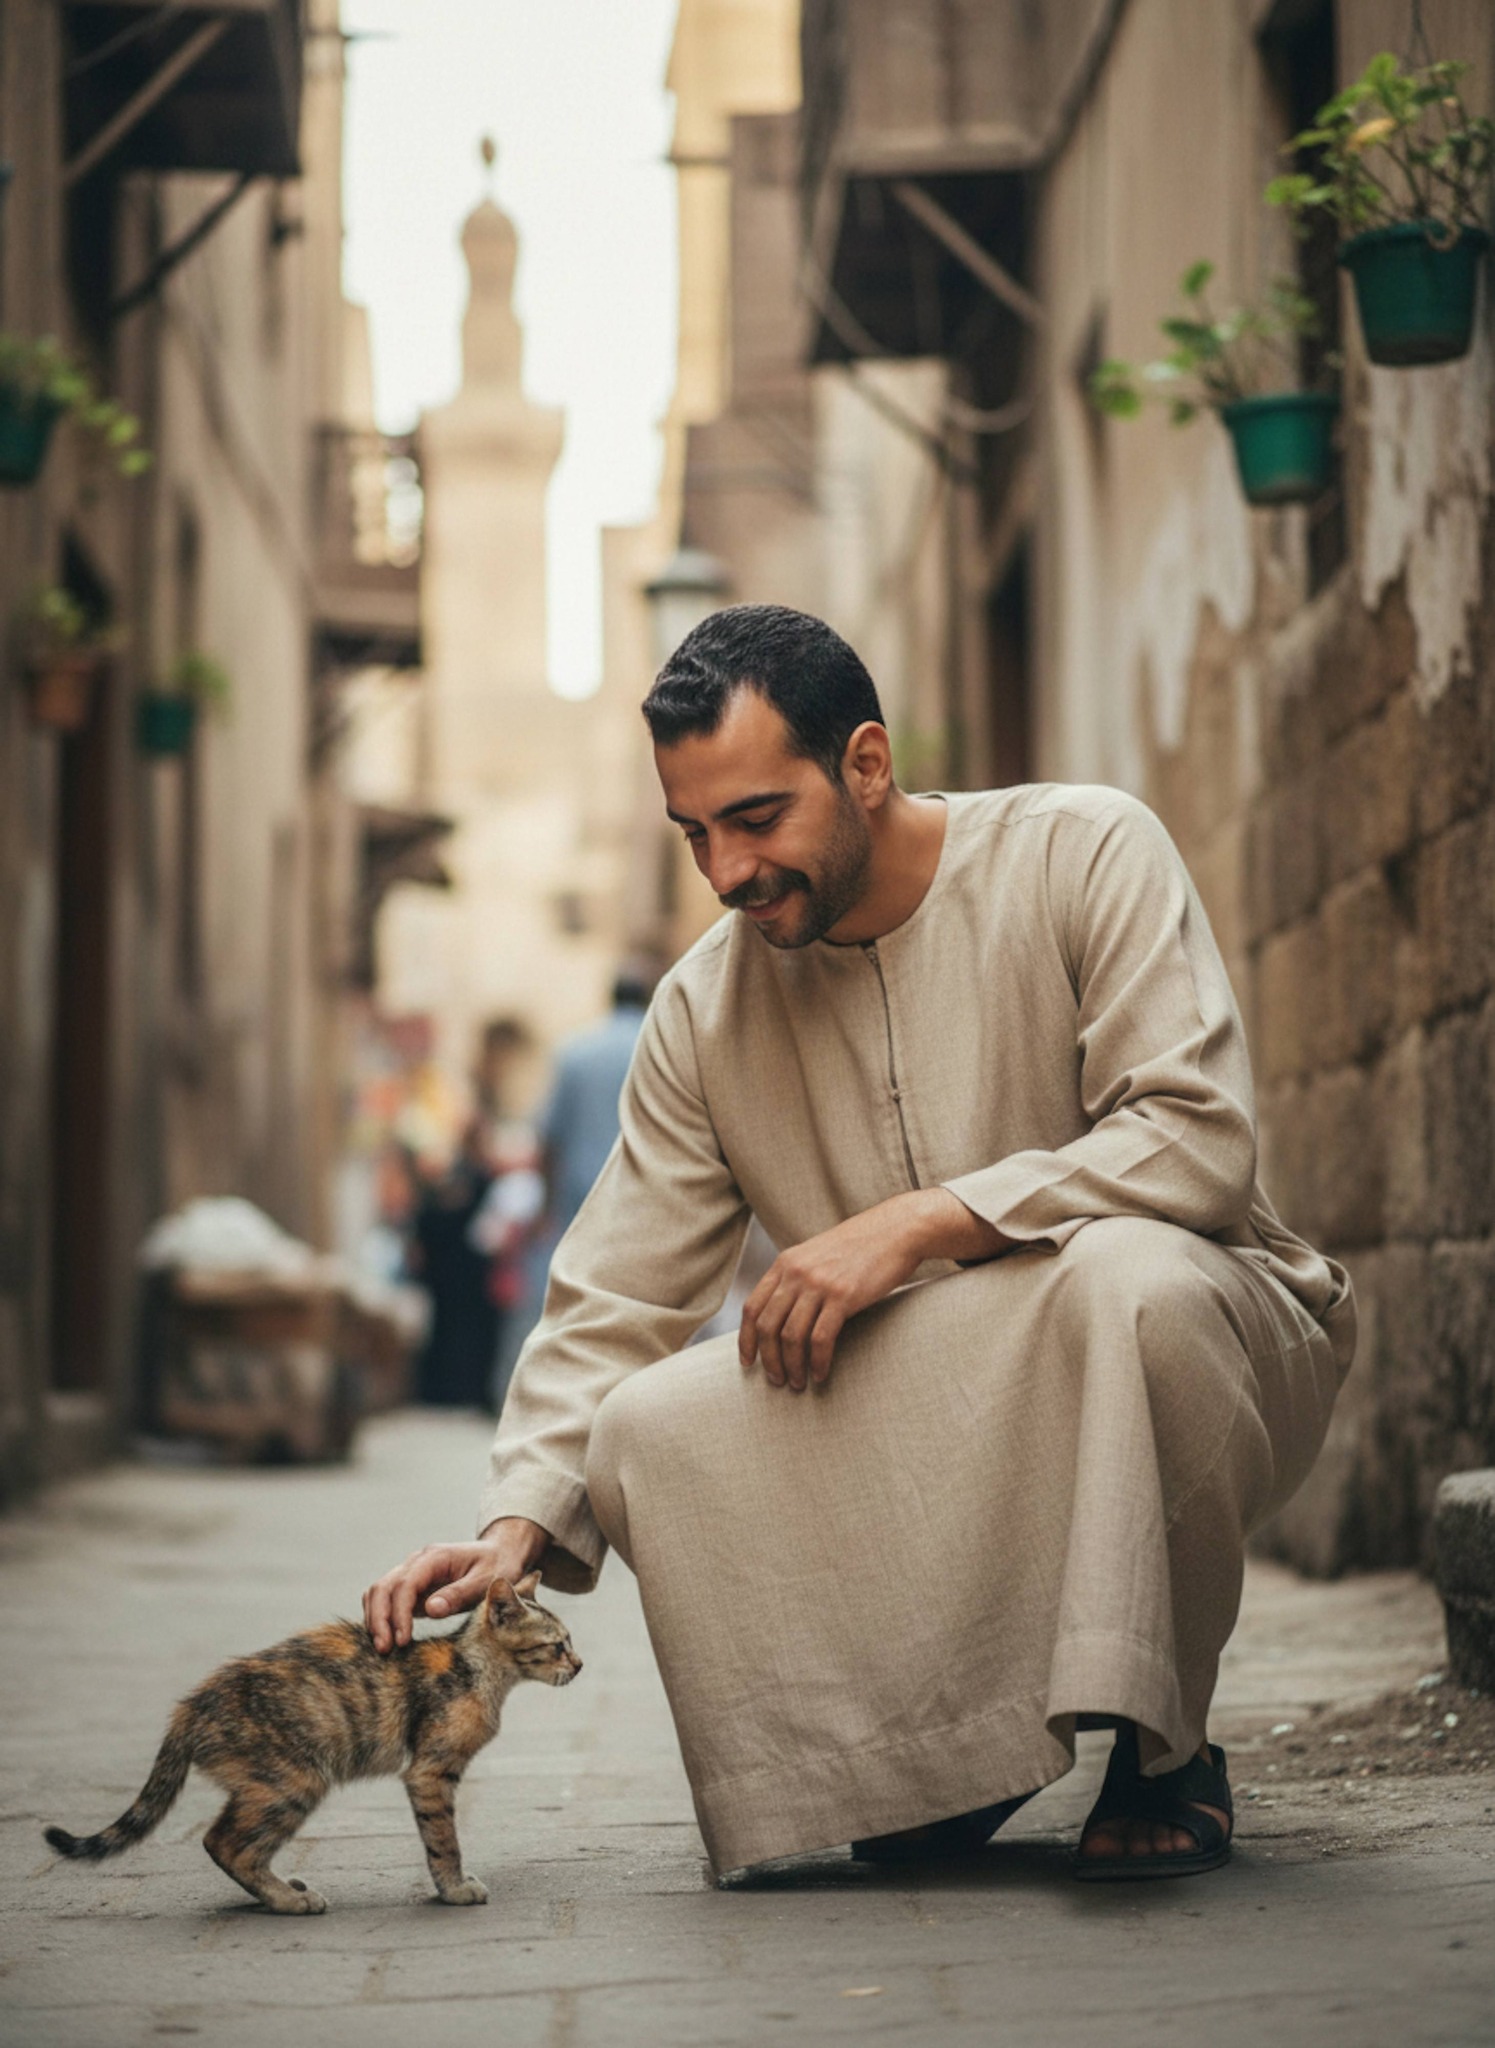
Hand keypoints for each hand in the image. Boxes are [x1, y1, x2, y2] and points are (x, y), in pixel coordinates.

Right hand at [363, 1516, 548, 1651]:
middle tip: (384, 1650)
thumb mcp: (486, 1579)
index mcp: (434, 1557)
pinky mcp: (412, 1587)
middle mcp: (417, 1562)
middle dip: (379, 1619)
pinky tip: (386, 1639)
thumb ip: (459, 1594)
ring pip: (379, 1592)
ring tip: (383, 1649)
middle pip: (383, 1587)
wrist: (500, 1554)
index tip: (402, 1641)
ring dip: (376, 1619)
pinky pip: (387, 1599)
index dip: (399, 1613)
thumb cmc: (497, 1566)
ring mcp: (412, 1573)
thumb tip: (431, 1609)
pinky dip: (380, 1617)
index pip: (405, 1584)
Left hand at [740, 1189, 1011, 1391]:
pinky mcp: (843, 1296)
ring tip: (798, 1383)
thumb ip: (797, 1278)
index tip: (748, 1362)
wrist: (897, 1229)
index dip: (746, 1339)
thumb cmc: (861, 1247)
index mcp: (786, 1263)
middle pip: (767, 1326)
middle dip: (768, 1359)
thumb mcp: (818, 1255)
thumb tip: (784, 1315)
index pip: (752, 1307)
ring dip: (791, 1366)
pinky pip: (820, 1338)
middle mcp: (796, 1273)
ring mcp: (818, 1284)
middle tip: (776, 1381)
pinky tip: (820, 1374)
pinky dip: (817, 1362)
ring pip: (790, 1336)